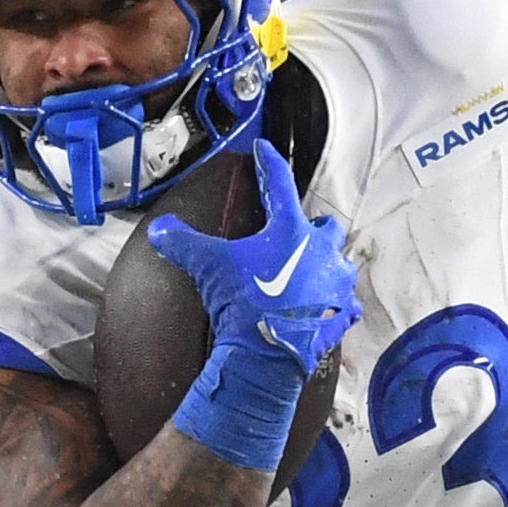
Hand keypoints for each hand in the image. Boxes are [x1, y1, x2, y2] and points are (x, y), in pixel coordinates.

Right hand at [147, 140, 360, 473]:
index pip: (279, 183)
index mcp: (291, 229)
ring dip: (328, 264)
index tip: (264, 151)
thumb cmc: (243, 303)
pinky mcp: (341, 314)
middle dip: (313, 227)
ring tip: (312, 270)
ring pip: (341, 264)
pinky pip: (346, 303)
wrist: (266, 355)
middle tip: (296, 233)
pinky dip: (338, 302)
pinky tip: (328, 306)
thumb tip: (160, 229)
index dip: (268, 164)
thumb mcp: (209, 266)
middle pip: (326, 227)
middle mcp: (322, 251)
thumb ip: (184, 243)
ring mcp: (337, 284)